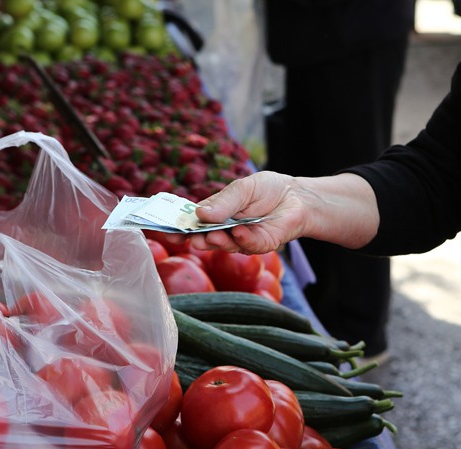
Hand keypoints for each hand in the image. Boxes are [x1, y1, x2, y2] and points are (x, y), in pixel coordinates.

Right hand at [165, 171, 379, 253]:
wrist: (297, 197)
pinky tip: (240, 231)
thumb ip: (223, 201)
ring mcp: (240, 241)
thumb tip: (200, 214)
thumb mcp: (243, 188)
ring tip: (213, 234)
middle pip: (202, 238)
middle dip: (194, 239)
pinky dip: (243, 240)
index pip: (189, 223)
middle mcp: (223, 230)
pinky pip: (248, 247)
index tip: (163, 229)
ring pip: (223, 246)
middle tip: (189, 237)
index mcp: (214, 214)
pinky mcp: (259, 246)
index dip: (176, 227)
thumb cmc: (267, 190)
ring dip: (217, 241)